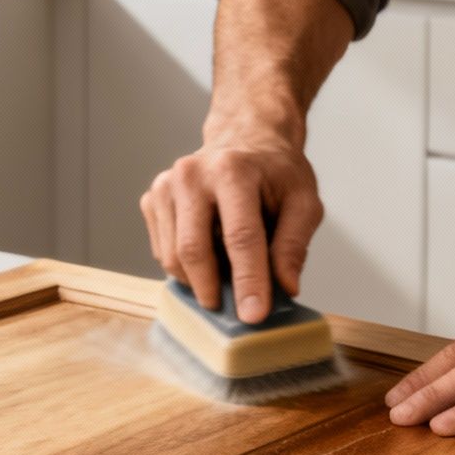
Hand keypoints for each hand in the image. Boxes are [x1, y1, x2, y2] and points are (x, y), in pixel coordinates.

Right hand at [139, 139, 323, 324]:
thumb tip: (284, 288)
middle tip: (231, 311)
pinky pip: (162, 251)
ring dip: (199, 279)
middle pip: (193, 249)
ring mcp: (165, 186)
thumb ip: (294, 244)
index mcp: (234, 170)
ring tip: (226, 273)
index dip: (248, 280)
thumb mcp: (303, 202)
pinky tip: (208, 252)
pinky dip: (185, 265)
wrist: (244, 139)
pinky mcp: (151, 199)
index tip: (254, 315)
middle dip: (211, 289)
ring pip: (171, 256)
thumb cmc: (275, 173)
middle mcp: (191, 174)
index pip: (240, 236)